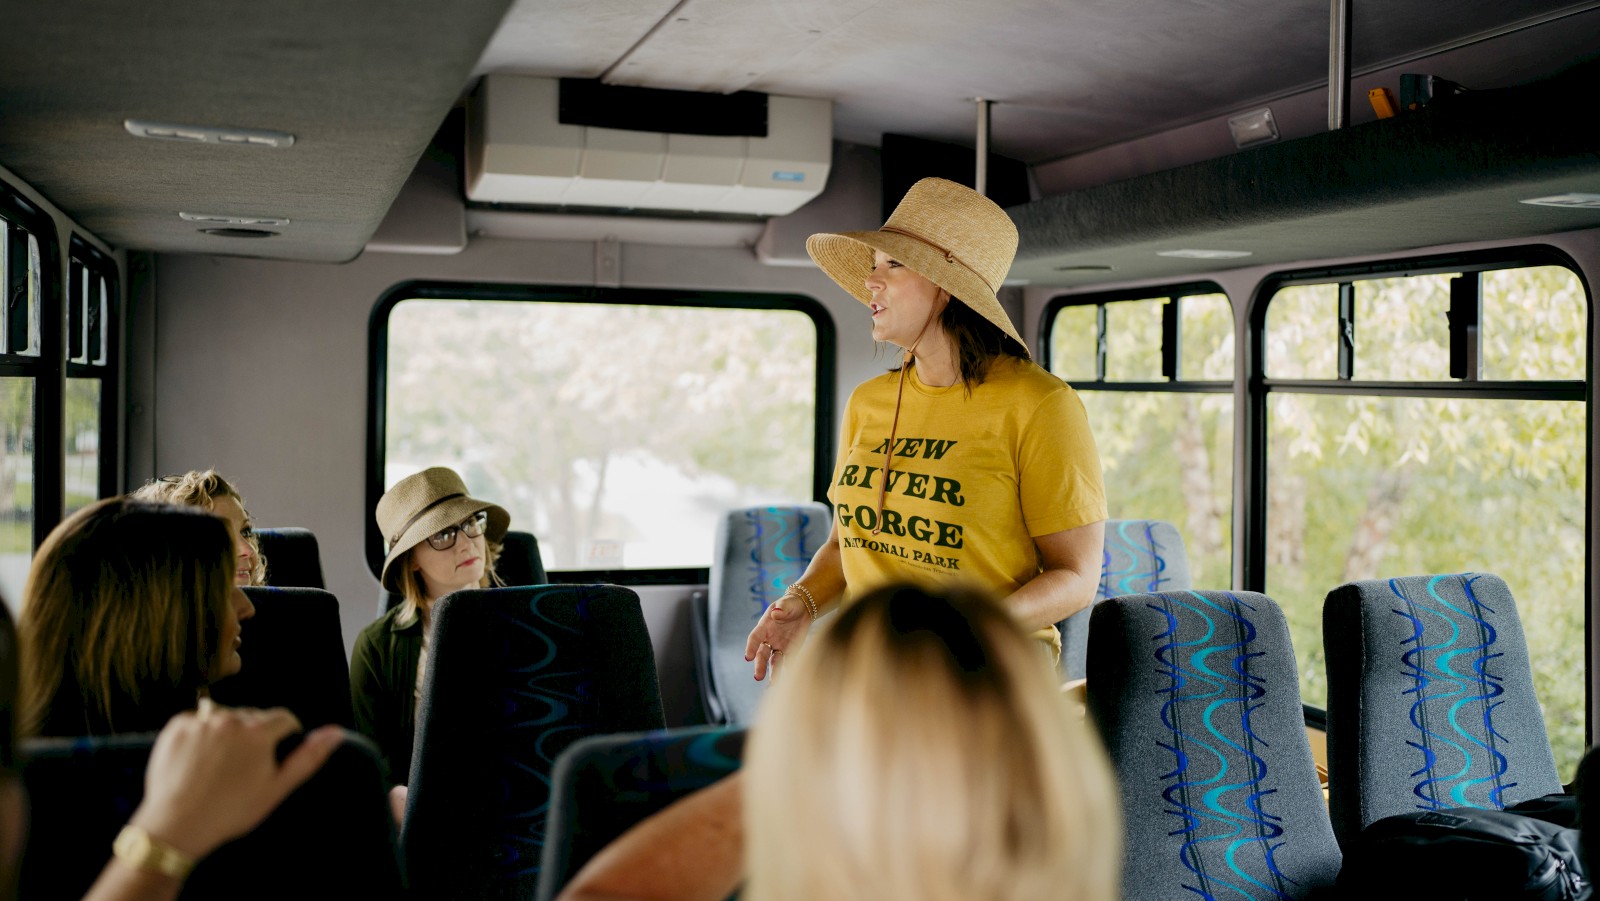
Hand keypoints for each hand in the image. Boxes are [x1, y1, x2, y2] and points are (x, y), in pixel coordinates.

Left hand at [128, 700, 343, 860]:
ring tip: (218, 767)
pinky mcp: (176, 726)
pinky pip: (197, 721)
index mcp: (258, 732)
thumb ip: (308, 757)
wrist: (175, 826)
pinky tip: (197, 761)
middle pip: (253, 717)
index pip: (284, 719)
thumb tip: (336, 732)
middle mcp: (230, 718)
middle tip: (243, 768)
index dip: (285, 737)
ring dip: (227, 734)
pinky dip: (200, 736)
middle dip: (254, 735)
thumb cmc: (231, 811)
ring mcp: (200, 721)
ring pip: (225, 718)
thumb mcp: (276, 789)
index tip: (274, 758)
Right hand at [743, 594, 812, 681]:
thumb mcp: (786, 603)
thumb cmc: (790, 604)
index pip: (755, 638)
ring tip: (774, 684)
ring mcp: (779, 646)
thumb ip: (782, 608)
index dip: (751, 647)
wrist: (802, 608)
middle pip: (762, 654)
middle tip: (758, 677)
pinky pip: (787, 661)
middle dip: (759, 665)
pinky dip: (787, 670)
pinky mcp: (790, 650)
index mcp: (764, 626)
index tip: (748, 657)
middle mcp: (769, 639)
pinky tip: (788, 680)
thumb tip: (776, 614)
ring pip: (774, 661)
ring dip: (773, 672)